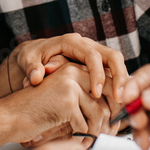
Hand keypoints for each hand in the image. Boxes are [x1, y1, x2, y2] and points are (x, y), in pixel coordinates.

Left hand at [4, 34, 128, 100]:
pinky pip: (113, 75)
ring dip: (122, 84)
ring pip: (116, 66)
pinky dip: (117, 89)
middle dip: (119, 78)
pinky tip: (117, 106)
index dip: (96, 74)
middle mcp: (87, 46)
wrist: (33, 57)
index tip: (95, 94)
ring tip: (122, 105)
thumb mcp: (27, 60)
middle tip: (120, 98)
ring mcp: (94, 56)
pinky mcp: (97, 66)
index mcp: (72, 43)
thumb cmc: (32, 57)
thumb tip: (37, 77)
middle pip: (113, 57)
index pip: (92, 56)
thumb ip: (32, 67)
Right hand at [6, 64, 113, 146]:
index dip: (116, 104)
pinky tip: (76, 143)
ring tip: (90, 141)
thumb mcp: (63, 99)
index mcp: (74, 68)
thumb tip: (114, 113)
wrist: (9, 116)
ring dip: (97, 132)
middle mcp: (73, 72)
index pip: (107, 82)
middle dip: (113, 119)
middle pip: (109, 96)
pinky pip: (85, 125)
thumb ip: (85, 99)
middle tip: (110, 134)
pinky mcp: (66, 102)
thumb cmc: (34, 111)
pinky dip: (82, 138)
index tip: (116, 121)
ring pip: (99, 113)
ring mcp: (70, 85)